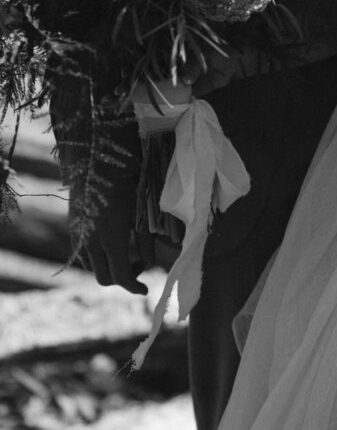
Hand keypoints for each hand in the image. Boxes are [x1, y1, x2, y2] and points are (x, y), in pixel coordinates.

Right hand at [71, 174, 154, 295]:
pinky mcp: (74, 228)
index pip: (121, 277)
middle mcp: (92, 242)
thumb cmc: (128, 183)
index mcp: (111, 240)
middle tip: (137, 266)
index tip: (146, 288)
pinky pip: (84, 253)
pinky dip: (99, 256)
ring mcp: (80, 236)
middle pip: (104, 278)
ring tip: (126, 252)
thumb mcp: (142, 213)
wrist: (99, 160)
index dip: (134, 287)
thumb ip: (146, 242)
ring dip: (109, 267)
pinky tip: (111, 242)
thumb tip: (149, 263)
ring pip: (93, 267)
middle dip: (123, 279)